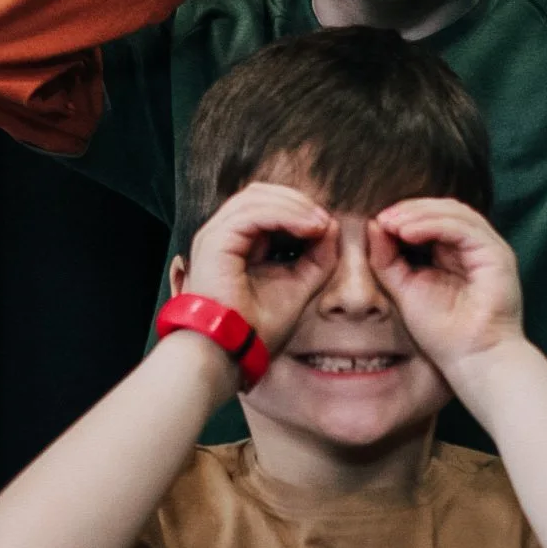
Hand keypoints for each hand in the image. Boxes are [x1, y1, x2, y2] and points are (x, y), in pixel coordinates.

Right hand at [182, 183, 336, 353]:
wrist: (231, 353)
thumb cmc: (256, 327)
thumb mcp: (298, 285)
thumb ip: (317, 258)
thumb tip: (332, 225)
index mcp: (235, 242)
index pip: (265, 205)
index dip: (297, 207)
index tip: (326, 225)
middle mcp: (221, 234)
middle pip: (260, 194)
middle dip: (297, 202)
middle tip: (324, 220)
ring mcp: (214, 235)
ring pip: (257, 198)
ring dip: (294, 207)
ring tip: (319, 223)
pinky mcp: (215, 242)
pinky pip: (252, 214)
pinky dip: (284, 215)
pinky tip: (307, 228)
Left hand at [368, 198, 524, 378]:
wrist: (472, 359)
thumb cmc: (443, 332)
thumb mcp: (404, 289)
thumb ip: (388, 259)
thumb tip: (374, 225)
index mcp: (457, 253)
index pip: (433, 218)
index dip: (406, 215)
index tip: (377, 221)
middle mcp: (475, 246)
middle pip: (444, 209)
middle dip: (410, 210)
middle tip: (382, 218)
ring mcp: (488, 248)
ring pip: (454, 213)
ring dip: (419, 214)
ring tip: (391, 223)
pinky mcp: (496, 254)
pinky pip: (463, 228)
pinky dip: (434, 225)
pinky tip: (408, 233)